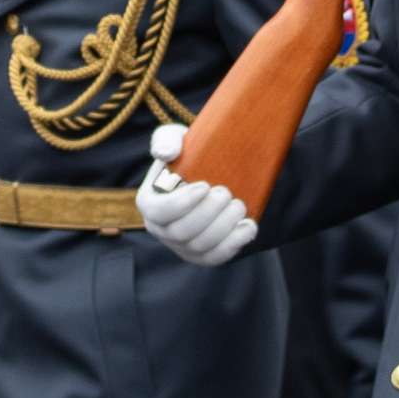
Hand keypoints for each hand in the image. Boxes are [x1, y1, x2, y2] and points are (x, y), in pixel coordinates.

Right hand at [136, 124, 254, 265]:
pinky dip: (234, 243)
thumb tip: (165, 154)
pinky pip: (216, 257)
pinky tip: (249, 226)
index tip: (205, 186)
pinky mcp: (203, 256)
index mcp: (149, 203)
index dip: (182, 203)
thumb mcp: (175, 139)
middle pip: (182, 232)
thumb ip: (167, 140)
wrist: (211, 172)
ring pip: (201, 246)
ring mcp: (182, 246)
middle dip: (208, 214)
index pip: (160, 212)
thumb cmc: (189, 154)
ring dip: (224, 226)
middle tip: (227, 192)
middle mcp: (162, 230)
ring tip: (239, 204)